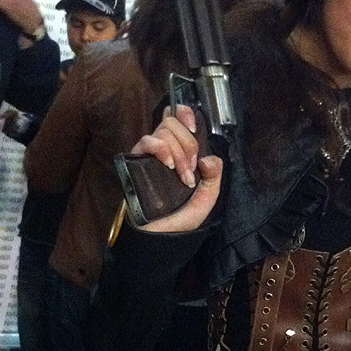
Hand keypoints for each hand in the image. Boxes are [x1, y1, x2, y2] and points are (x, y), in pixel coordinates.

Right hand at [132, 105, 221, 232]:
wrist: (159, 236)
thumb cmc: (180, 218)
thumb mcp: (206, 197)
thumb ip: (214, 176)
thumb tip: (209, 158)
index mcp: (180, 151)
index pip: (178, 118)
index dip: (185, 114)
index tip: (194, 128)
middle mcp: (164, 149)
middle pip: (173, 124)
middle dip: (188, 144)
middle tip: (191, 169)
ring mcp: (149, 155)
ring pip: (163, 132)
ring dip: (178, 152)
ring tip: (180, 175)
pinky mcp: (136, 162)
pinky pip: (147, 142)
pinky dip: (160, 149)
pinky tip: (168, 165)